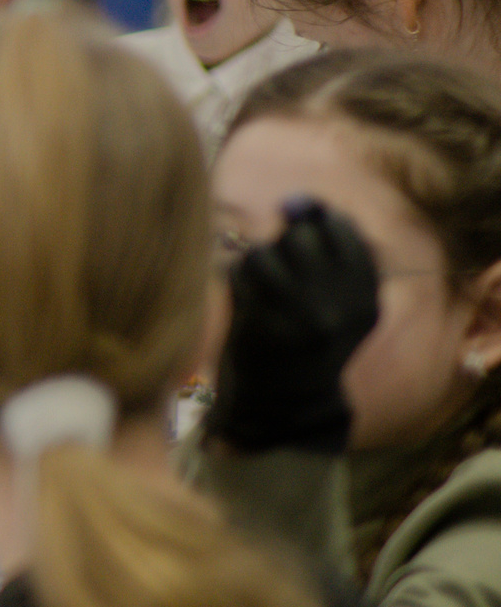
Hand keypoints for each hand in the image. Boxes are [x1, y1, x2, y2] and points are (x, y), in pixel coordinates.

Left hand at [207, 197, 378, 453]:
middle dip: (281, 247)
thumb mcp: (333, 296)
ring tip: (264, 296)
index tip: (300, 240)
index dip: (313, 224)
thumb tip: (296, 202)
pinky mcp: (269, 322)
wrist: (284, 403)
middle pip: (301, 236)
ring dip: (256, 265)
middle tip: (281, 280)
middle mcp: (344, 303)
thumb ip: (322, 247)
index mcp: (367, 294)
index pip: (341, 229)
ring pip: (268, 252)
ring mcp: (307, 313)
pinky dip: (239, 281)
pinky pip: (244, 272)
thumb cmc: (305, 338)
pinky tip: (250, 306)